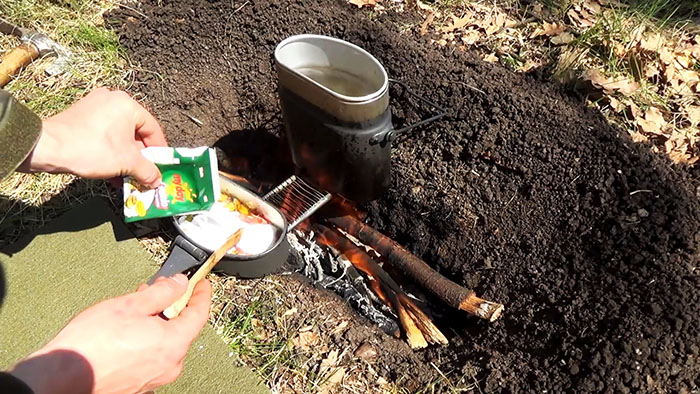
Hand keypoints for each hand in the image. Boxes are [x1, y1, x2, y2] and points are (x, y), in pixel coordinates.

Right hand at [9, 274, 211, 393]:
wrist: (62, 376)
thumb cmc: (92, 343)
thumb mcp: (132, 304)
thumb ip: (162, 292)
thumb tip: (180, 284)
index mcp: (174, 344)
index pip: (199, 314)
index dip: (201, 294)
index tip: (201, 283)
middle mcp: (170, 365)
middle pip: (182, 329)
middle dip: (173, 306)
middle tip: (159, 289)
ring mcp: (155, 378)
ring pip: (165, 343)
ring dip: (158, 323)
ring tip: (137, 308)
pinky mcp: (138, 384)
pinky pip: (152, 356)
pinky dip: (147, 340)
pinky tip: (128, 331)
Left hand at [19, 88, 167, 187]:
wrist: (48, 147)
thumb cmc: (89, 148)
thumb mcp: (126, 163)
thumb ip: (147, 171)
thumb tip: (156, 180)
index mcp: (127, 104)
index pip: (153, 128)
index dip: (160, 150)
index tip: (162, 165)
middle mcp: (112, 100)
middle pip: (135, 132)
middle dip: (140, 157)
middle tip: (145, 173)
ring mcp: (94, 106)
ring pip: (119, 135)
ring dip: (125, 157)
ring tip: (127, 176)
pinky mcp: (81, 116)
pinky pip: (104, 134)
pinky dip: (110, 151)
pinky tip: (111, 170)